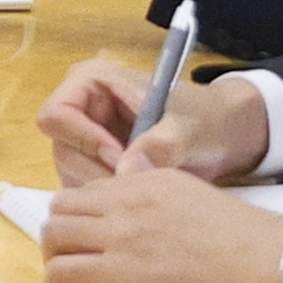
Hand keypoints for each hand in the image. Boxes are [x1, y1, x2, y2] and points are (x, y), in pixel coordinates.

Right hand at [36, 52, 271, 182]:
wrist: (226, 134)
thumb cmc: (206, 118)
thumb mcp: (189, 127)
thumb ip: (162, 144)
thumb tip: (127, 170)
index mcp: (90, 82)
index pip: (56, 115)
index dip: (85, 141)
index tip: (123, 159)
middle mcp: (80, 108)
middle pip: (62, 149)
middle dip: (98, 172)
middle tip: (137, 184)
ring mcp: (85, 138)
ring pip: (71, 173)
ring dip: (104, 190)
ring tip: (143, 190)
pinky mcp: (95, 164)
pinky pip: (85, 189)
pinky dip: (108, 200)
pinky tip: (139, 198)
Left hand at [36, 164, 282, 282]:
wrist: (273, 262)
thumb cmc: (250, 241)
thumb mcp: (197, 196)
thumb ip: (160, 192)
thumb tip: (138, 188)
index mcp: (149, 180)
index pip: (92, 190)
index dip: (85, 214)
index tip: (90, 235)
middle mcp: (127, 201)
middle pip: (62, 207)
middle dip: (60, 231)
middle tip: (72, 255)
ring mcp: (120, 235)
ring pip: (54, 235)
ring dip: (53, 255)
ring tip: (68, 275)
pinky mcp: (119, 272)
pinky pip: (62, 272)